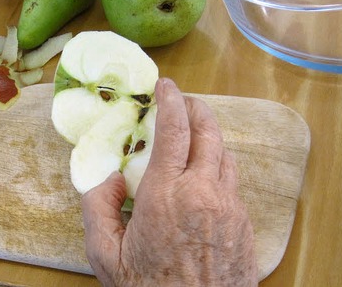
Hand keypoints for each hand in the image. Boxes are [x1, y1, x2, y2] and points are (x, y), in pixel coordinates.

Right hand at [82, 78, 256, 285]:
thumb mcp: (105, 255)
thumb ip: (98, 209)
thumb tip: (109, 179)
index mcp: (166, 195)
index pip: (175, 130)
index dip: (171, 100)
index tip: (166, 85)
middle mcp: (204, 193)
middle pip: (210, 132)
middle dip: (197, 108)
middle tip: (184, 101)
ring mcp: (229, 208)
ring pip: (225, 155)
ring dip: (210, 137)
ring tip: (193, 135)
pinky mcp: (243, 223)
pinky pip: (231, 182)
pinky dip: (217, 167)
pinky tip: (203, 177)